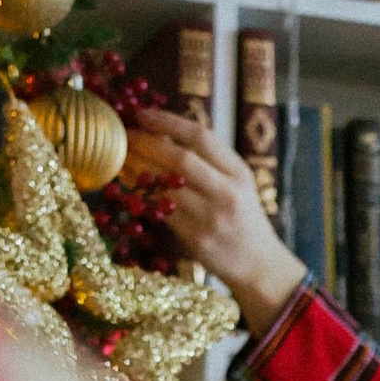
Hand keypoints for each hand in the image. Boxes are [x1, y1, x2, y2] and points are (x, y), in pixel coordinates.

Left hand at [132, 109, 308, 337]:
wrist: (259, 266)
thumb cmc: (243, 220)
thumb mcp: (237, 184)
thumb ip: (208, 160)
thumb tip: (161, 132)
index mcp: (239, 173)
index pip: (200, 136)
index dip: (167, 121)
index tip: (142, 113)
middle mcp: (228, 193)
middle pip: (180, 158)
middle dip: (146, 142)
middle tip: (123, 135)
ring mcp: (212, 218)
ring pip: (166, 185)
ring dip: (138, 167)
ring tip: (120, 156)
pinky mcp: (197, 239)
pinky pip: (162, 211)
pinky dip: (141, 194)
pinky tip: (129, 184)